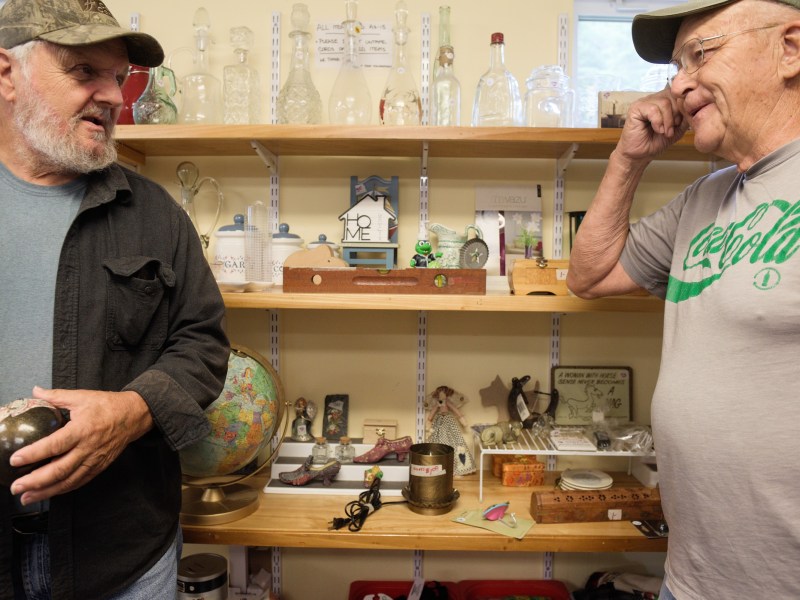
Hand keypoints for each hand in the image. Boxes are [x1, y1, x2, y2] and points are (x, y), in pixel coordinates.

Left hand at [9, 386, 152, 504]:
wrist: (134, 416)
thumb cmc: (108, 406)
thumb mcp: (82, 397)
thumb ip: (56, 396)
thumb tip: (35, 391)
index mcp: (82, 429)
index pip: (55, 445)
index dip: (34, 454)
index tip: (15, 459)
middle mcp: (88, 448)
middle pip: (59, 470)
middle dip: (35, 481)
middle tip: (16, 487)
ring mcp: (94, 460)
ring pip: (68, 481)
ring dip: (46, 491)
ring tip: (26, 497)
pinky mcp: (99, 467)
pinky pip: (79, 482)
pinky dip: (62, 490)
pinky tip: (49, 493)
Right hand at [617, 89, 688, 160]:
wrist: (641, 154)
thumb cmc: (656, 141)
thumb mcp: (678, 128)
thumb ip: (685, 115)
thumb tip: (692, 104)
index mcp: (665, 99)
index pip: (680, 93)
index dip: (683, 108)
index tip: (679, 123)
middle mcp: (655, 97)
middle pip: (674, 96)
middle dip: (676, 115)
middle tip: (671, 130)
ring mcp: (645, 102)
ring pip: (664, 103)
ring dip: (667, 121)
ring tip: (664, 132)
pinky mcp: (636, 108)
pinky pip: (653, 110)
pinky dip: (658, 122)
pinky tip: (656, 130)